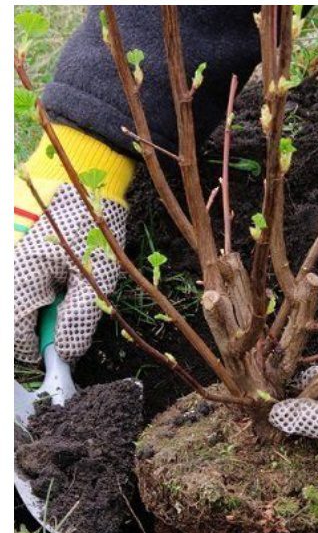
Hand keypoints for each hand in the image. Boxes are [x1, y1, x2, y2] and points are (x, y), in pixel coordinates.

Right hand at [14, 180, 129, 362]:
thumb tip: (67, 352)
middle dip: (33, 328)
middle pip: (12, 320)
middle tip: (60, 317)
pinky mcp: (9, 251)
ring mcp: (5, 260)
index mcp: (19, 282)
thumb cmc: (90, 225)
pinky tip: (51, 277)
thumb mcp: (94, 277)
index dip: (35, 352)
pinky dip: (30, 290)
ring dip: (33, 308)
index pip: (14, 338)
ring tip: (59, 289)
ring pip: (14, 303)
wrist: (77, 178)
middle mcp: (5, 273)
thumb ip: (76, 318)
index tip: (56, 354)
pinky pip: (16, 284)